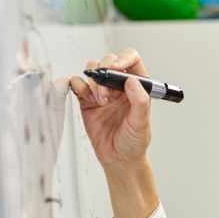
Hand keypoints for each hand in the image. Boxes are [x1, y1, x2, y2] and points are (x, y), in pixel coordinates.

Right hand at [68, 49, 151, 171]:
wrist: (118, 159)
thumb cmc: (134, 143)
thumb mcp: (141, 124)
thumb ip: (140, 102)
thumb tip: (132, 80)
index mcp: (138, 88)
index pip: (131, 60)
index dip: (123, 58)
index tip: (115, 68)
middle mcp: (120, 87)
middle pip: (108, 61)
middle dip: (104, 71)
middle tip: (106, 94)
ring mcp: (102, 92)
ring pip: (92, 69)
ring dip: (93, 81)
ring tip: (100, 101)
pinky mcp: (86, 100)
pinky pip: (77, 83)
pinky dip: (78, 85)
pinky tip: (86, 98)